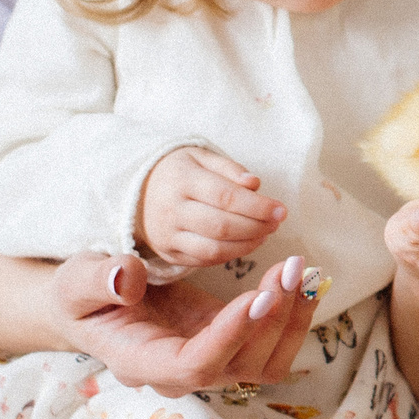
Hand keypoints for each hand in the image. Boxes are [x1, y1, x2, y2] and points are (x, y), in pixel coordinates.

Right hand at [52, 251, 321, 397]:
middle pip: (239, 366)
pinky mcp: (228, 347)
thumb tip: (127, 279)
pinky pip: (271, 348)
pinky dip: (293, 318)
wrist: (96, 305)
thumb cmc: (83, 295)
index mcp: (141, 362)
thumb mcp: (75, 280)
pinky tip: (300, 281)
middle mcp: (180, 375)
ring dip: (290, 318)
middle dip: (271, 319)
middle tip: (290, 267)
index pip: (193, 367)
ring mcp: (209, 364)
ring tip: (300, 269)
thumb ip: (97, 279)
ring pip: (265, 363)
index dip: (229, 337)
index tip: (256, 297)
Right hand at [137, 146, 285, 270]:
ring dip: (247, 245)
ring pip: (213, 249)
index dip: (257, 206)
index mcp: (181, 180)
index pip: (225, 197)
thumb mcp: (200, 157)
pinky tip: (247, 243)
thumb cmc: (179, 171)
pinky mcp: (168, 253)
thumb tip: (254, 184)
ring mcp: (167, 235)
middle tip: (277, 222)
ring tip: (265, 233)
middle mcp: (171, 210)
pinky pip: (203, 261)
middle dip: (256, 227)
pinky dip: (230, 255)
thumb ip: (229, 168)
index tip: (281, 209)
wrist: (137, 191)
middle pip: (221, 226)